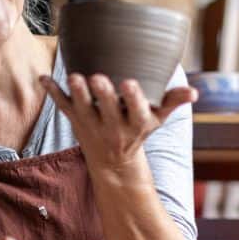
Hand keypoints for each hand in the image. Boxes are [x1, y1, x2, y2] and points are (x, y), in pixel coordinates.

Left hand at [39, 74, 195, 174]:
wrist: (113, 163)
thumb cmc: (137, 132)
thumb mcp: (157, 120)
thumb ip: (173, 102)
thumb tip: (195, 92)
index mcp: (136, 124)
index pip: (136, 111)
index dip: (133, 98)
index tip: (129, 83)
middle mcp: (113, 126)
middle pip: (107, 109)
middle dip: (102, 94)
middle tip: (97, 77)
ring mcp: (92, 125)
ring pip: (82, 108)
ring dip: (76, 93)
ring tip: (73, 77)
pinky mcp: (76, 122)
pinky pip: (62, 107)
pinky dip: (53, 93)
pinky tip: (43, 78)